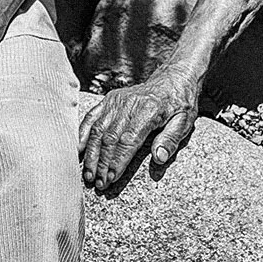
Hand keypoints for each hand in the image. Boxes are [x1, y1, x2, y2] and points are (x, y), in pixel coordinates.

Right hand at [78, 66, 199, 193]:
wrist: (172, 78)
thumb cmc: (179, 104)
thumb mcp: (184, 121)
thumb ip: (171, 139)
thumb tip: (158, 158)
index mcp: (149, 110)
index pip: (128, 140)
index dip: (117, 161)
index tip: (110, 179)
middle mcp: (129, 104)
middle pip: (109, 137)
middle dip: (101, 163)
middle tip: (98, 184)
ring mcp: (116, 100)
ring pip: (97, 129)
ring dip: (91, 154)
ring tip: (88, 175)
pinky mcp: (109, 99)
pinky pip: (91, 117)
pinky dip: (82, 134)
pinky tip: (77, 152)